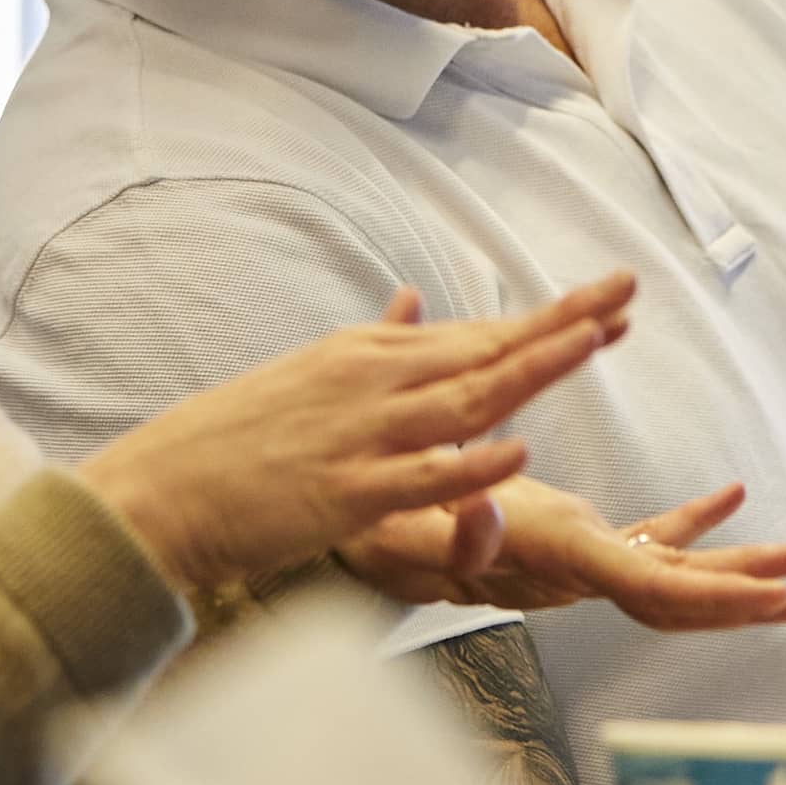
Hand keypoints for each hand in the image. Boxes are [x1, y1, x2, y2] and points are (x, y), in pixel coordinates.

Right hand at [77, 275, 634, 599]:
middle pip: (486, 350)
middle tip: (627, 291)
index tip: (613, 300)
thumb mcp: (311, 374)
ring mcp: (359, 436)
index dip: (549, 319)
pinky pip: (420, 476)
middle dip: (562, 324)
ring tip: (594, 342)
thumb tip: (416, 301)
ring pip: (465, 399)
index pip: (478, 332)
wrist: (158, 492)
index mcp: (368, 355)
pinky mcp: (342, 494)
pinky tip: (519, 447)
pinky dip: (471, 461)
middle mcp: (371, 382)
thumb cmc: (234, 442)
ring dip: (532, 369)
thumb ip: (377, 344)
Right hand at [340, 478, 785, 630]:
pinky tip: (733, 497)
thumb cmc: (390, 532)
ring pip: (674, 571)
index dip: (716, 595)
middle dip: (745, 595)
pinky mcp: (578, 540)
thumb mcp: (415, 528)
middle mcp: (580, 571)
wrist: (371, 540)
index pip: (651, 587)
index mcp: (558, 561)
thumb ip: (458, 529)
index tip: (774, 598)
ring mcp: (584, 560)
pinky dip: (694, 519)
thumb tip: (486, 511)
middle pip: (679, 594)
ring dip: (738, 567)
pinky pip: (646, 536)